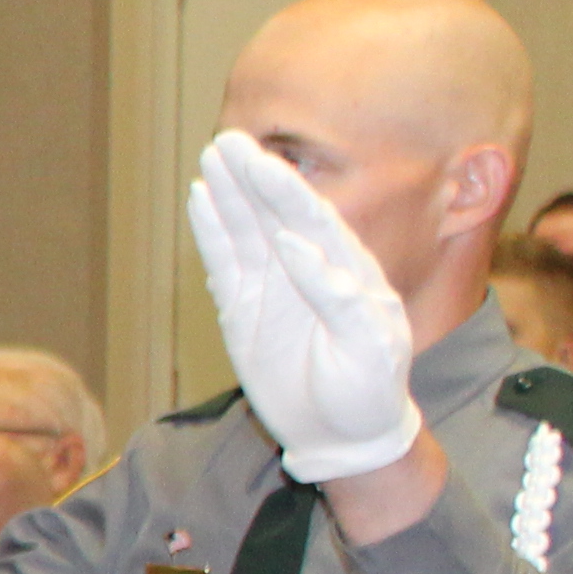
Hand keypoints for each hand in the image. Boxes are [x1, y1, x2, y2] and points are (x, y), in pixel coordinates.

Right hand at [190, 131, 425, 489]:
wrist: (342, 433)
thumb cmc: (370, 390)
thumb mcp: (371, 346)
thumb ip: (340, 295)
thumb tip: (299, 248)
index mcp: (348, 269)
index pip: (316, 219)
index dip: (291, 192)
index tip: (267, 169)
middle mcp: (308, 268)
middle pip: (277, 212)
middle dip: (255, 174)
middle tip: (231, 140)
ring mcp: (273, 286)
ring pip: (246, 229)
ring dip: (230, 192)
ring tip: (213, 154)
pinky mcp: (242, 308)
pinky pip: (223, 261)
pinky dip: (211, 230)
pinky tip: (201, 198)